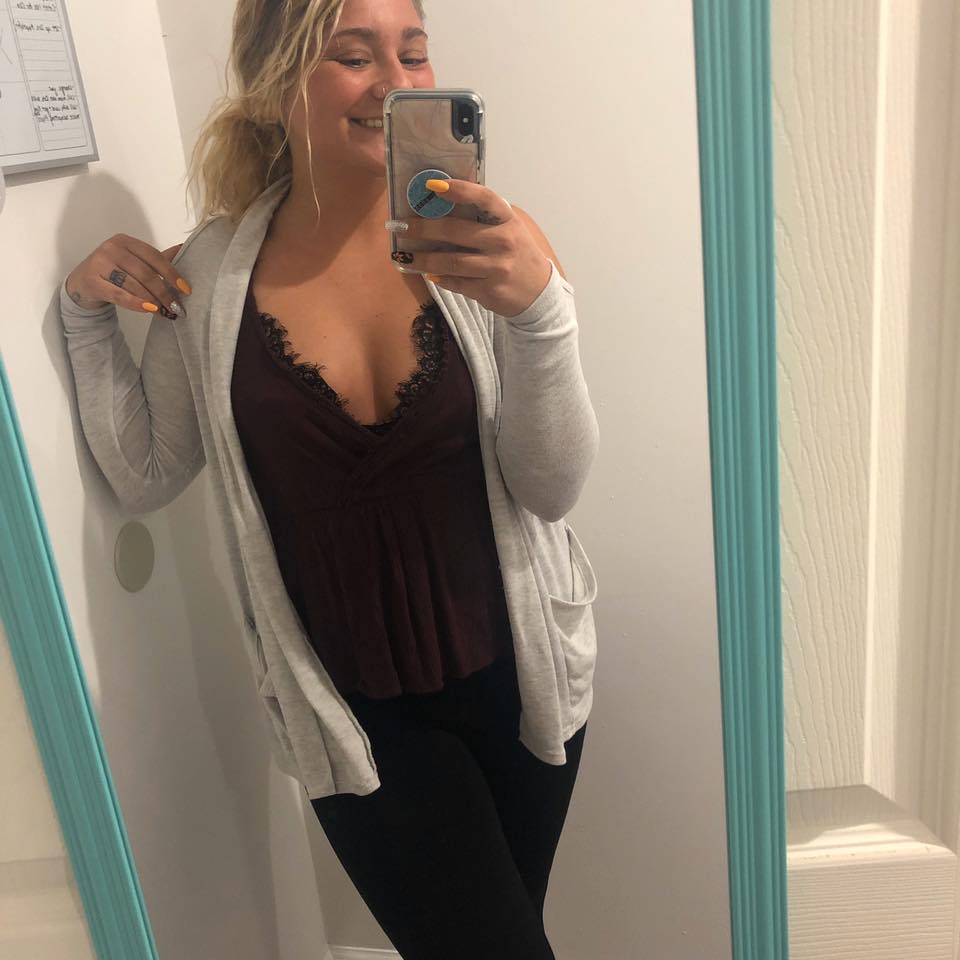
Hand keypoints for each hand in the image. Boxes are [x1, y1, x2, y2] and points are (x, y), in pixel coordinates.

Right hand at [65, 236, 191, 318]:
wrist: (82, 283)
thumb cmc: (114, 271)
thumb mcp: (135, 262)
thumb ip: (157, 258)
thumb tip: (183, 248)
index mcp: (126, 241)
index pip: (154, 256)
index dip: (172, 273)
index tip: (186, 289)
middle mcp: (111, 248)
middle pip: (145, 273)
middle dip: (164, 292)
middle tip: (176, 307)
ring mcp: (99, 263)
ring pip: (134, 284)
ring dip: (152, 300)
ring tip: (165, 311)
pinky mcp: (92, 280)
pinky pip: (119, 295)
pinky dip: (136, 303)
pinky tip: (150, 310)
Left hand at [388, 179, 552, 317]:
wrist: (539, 293)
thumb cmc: (517, 254)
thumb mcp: (508, 229)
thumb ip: (483, 218)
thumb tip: (441, 204)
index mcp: (507, 219)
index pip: (483, 198)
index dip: (458, 190)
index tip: (432, 185)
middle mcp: (503, 241)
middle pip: (455, 232)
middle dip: (423, 228)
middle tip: (401, 226)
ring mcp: (496, 268)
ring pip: (450, 262)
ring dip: (423, 259)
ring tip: (404, 256)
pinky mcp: (489, 291)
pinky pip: (456, 283)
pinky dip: (439, 278)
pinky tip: (428, 273)